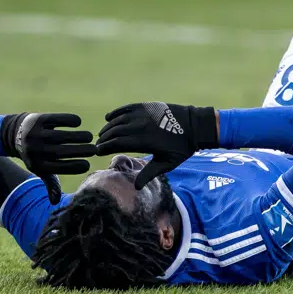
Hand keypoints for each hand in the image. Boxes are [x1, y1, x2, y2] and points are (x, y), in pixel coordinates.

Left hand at [0, 112, 95, 203]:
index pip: (60, 167)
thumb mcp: (40, 170)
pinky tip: (78, 122)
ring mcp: (36, 134)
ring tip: (90, 136)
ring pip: (61, 135)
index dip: (76, 166)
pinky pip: (56, 119)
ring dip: (79, 136)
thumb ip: (50, 183)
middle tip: (94, 150)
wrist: (14, 134)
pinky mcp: (38, 120)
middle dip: (81, 151)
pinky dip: (69, 120)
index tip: (87, 164)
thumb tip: (56, 202)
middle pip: (62, 151)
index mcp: (38, 165)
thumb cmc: (35, 155)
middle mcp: (36, 150)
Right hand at [95, 102, 218, 189]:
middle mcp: (141, 126)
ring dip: (108, 127)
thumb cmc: (181, 148)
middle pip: (115, 131)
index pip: (117, 143)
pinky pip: (126, 108)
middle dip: (104, 138)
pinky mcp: (146, 106)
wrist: (195, 126)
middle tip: (97, 145)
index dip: (105, 147)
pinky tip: (109, 118)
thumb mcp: (167, 164)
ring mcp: (143, 114)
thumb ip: (149, 174)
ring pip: (118, 120)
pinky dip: (115, 113)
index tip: (98, 151)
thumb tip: (136, 187)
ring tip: (102, 134)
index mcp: (144, 141)